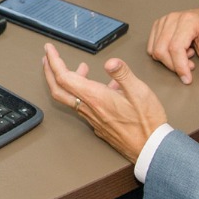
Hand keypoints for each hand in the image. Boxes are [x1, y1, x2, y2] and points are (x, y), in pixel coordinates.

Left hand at [42, 44, 167, 162]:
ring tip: (79, 68)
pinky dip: (82, 92)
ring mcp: (92, 118)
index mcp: (95, 97)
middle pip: (59, 89)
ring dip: (67, 81)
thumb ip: (123, 74)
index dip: (54, 62)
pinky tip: (100, 86)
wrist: (150, 149)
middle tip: (48, 58)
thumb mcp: (140, 92)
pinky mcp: (98, 124)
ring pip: (70, 98)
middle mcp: (89, 108)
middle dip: (49, 71)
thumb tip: (110, 62)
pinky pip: (83, 105)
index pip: (64, 77)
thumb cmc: (146, 123)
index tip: (49, 49)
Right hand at [147, 1, 198, 89]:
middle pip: (161, 50)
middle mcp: (173, 19)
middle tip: (190, 65)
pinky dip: (163, 54)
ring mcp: (164, 20)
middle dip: (174, 65)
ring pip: (155, 50)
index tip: (187, 79)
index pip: (175, 48)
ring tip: (186, 55)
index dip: (180, 67)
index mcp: (188, 21)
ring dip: (169, 60)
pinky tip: (178, 51)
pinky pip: (152, 46)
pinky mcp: (158, 25)